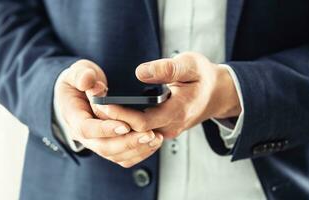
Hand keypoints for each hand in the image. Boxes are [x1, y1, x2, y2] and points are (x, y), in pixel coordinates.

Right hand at [54, 59, 162, 166]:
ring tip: (154, 137)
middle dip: (128, 142)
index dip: (105, 129)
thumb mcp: (77, 71)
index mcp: (74, 117)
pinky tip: (152, 142)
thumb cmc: (79, 81)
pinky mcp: (110, 145)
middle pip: (104, 147)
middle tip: (148, 134)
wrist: (80, 90)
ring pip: (116, 155)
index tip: (125, 125)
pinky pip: (123, 157)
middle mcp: (85, 134)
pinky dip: (139, 152)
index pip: (87, 129)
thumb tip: (88, 81)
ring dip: (137, 149)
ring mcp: (97, 142)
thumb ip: (81, 75)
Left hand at [96, 52, 240, 138]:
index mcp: (178, 111)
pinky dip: (121, 131)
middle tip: (92, 103)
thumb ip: (167, 69)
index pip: (144, 122)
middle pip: (134, 132)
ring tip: (95, 108)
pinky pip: (137, 140)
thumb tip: (140, 72)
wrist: (216, 94)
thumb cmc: (202, 77)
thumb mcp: (190, 65)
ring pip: (134, 138)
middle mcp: (169, 127)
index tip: (103, 103)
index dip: (122, 115)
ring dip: (113, 127)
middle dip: (111, 120)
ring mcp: (163, 133)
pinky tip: (106, 117)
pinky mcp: (158, 133)